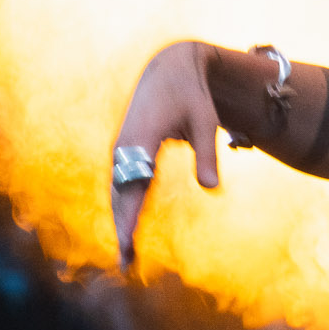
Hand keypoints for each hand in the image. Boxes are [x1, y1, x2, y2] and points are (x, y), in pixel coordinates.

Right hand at [110, 40, 224, 268]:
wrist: (171, 65)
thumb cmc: (192, 94)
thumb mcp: (205, 122)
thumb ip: (207, 156)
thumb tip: (212, 189)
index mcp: (141, 140)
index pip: (133, 188)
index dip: (129, 219)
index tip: (128, 246)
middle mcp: (124, 146)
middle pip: (119, 195)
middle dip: (121, 229)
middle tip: (127, 264)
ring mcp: (121, 146)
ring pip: (117, 191)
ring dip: (119, 220)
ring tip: (126, 253)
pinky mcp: (125, 146)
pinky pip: (120, 182)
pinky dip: (122, 204)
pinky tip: (128, 223)